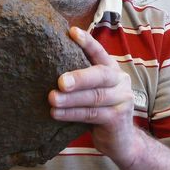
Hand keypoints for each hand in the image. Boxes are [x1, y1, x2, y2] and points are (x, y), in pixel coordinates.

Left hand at [48, 27, 135, 165]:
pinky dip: (72, 114)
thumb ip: (80, 74)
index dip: (87, 42)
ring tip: (52, 99)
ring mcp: (122, 100)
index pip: (99, 52)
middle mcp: (120, 80)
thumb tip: (47, 61)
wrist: (120, 138)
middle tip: (60, 81)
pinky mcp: (118, 118)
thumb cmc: (98, 106)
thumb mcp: (92, 87)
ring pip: (94, 97)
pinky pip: (92, 114)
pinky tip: (56, 113)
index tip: (72, 31)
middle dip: (79, 77)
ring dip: (70, 99)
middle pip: (100, 75)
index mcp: (111, 68)